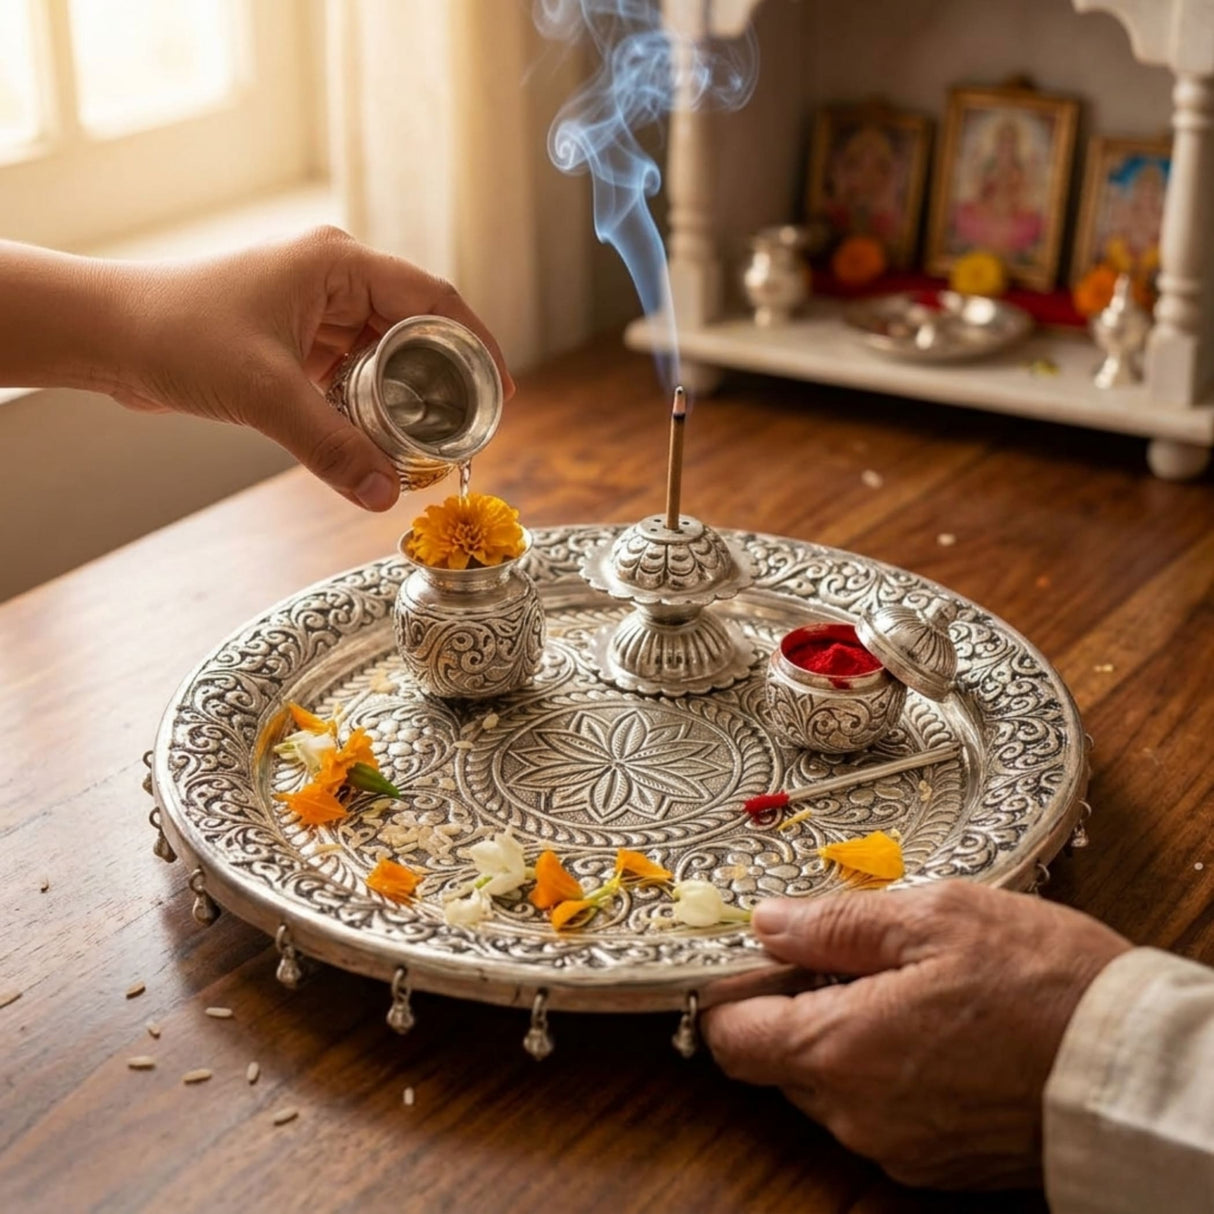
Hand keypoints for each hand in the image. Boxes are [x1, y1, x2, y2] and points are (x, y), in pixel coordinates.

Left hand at [109, 226, 513, 510]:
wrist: (111, 336)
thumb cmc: (179, 337)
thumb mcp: (265, 395)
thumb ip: (328, 447)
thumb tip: (385, 497)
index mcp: (339, 265)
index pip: (434, 299)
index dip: (477, 345)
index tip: (502, 392)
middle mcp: (334, 279)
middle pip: (416, 326)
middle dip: (446, 377)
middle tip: (471, 426)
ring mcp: (315, 309)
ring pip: (385, 351)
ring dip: (408, 392)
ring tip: (434, 436)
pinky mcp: (296, 338)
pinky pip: (353, 368)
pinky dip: (371, 400)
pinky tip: (382, 434)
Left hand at [702, 882, 1130, 1189]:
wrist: (1134, 1071)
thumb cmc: (1039, 982)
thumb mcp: (934, 917)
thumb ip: (834, 923)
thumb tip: (766, 922)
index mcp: (839, 1051)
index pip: (729, 1038)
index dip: (732, 991)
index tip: (761, 953)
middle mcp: (854, 1113)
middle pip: (777, 1060)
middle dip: (793, 1006)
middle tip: (847, 953)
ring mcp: (896, 1146)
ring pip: (829, 1086)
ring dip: (843, 1035)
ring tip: (904, 984)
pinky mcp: (935, 1163)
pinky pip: (878, 1111)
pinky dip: (884, 1069)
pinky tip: (933, 1026)